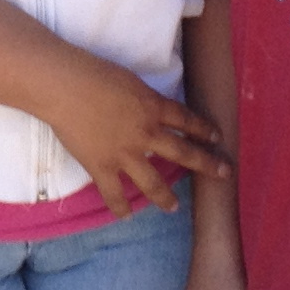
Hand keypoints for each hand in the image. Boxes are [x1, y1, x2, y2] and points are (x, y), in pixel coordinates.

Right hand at [40, 51, 227, 217]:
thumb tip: (149, 107)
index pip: (187, 120)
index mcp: (153, 107)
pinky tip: (126, 215)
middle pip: (183, 152)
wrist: (65, 87)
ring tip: (173, 208)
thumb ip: (143, 98)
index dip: (203, 129)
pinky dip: (120, 207)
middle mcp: (146, 133)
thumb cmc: (93, 73)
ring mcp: (125, 153)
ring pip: (153, 182)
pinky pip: (114, 193)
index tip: (216, 138)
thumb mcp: (130, 80)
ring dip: (165, 197)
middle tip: (224, 174)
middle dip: (207, 164)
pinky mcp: (102, 166)